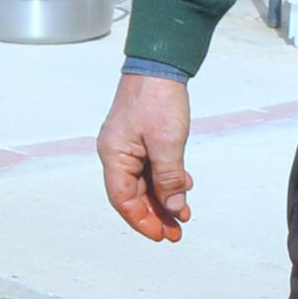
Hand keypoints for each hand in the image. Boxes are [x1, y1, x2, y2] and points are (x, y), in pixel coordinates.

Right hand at [97, 71, 194, 242]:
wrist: (160, 64)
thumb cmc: (157, 96)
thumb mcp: (168, 143)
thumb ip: (169, 179)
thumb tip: (174, 208)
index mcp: (114, 155)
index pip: (123, 200)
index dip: (142, 221)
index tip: (161, 234)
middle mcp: (117, 153)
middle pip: (133, 195)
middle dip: (155, 215)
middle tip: (175, 233)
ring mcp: (128, 147)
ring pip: (145, 184)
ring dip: (164, 201)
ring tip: (183, 217)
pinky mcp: (141, 140)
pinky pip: (151, 169)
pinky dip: (167, 182)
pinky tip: (183, 188)